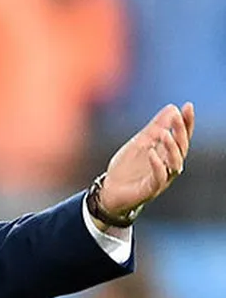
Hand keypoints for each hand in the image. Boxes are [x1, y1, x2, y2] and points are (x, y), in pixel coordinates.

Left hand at [99, 102, 194, 216]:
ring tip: (164, 134)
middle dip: (180, 132)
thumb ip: (155, 127)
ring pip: (175, 164)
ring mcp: (161, 178)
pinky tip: (152, 153)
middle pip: (181, 149)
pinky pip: (159, 178)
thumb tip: (172, 108)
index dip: (187, 122)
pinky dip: (157, 165)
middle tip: (176, 117)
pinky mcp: (151, 189)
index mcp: (167, 154)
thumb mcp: (139, 142)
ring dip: (171, 148)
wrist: (110, 191)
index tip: (188, 106)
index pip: (182, 136)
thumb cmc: (127, 167)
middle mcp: (168, 166)